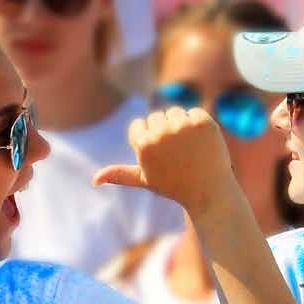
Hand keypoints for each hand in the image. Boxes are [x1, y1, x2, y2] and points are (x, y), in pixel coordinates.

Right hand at [93, 108, 233, 215]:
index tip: (160, 156)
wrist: (209, 191)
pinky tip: (201, 144)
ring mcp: (183, 126)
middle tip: (176, 155)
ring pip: (175, 112)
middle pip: (156, 117)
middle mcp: (161, 133)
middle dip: (164, 132)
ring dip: (181, 126)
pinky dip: (198, 126)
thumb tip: (94, 180)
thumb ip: (120, 175)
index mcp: (143, 145)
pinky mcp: (202, 121)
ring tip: (188, 150)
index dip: (148, 140)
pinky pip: (194, 113)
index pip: (139, 125)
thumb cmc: (174, 186)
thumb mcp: (145, 180)